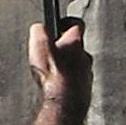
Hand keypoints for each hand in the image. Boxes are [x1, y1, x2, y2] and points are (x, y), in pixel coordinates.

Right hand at [33, 9, 92, 124]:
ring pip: (77, 64)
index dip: (66, 23)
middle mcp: (85, 56)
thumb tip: (39, 28)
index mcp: (75, 42)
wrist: (65, 102)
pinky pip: (76, 79)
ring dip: (66, 65)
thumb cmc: (54, 75)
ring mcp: (87, 73)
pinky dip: (68, 79)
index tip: (59, 24)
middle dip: (64, 47)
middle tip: (52, 52)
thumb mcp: (39, 44)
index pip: (76, 24)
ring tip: (53, 70)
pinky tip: (57, 84)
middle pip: (76, 45)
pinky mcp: (85, 88)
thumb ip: (39, 31)